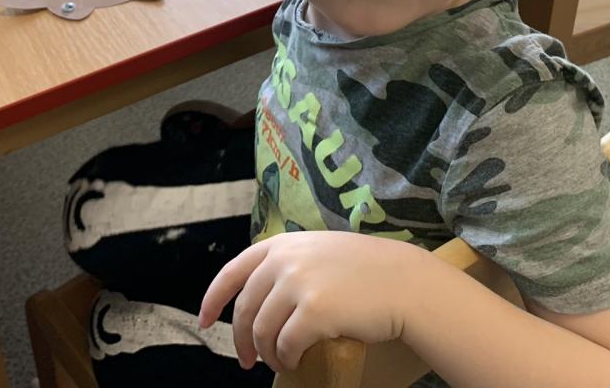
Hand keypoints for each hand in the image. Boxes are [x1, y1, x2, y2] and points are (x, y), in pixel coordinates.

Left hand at [199, 231, 434, 372]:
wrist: (404, 283)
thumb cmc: (366, 271)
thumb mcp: (319, 251)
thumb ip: (288, 264)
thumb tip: (258, 298)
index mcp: (282, 244)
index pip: (233, 272)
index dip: (213, 299)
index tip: (205, 321)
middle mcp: (285, 260)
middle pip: (245, 309)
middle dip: (241, 340)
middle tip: (247, 362)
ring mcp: (298, 284)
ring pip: (262, 332)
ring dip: (267, 354)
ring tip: (280, 363)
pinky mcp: (313, 311)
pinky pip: (286, 345)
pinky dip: (287, 359)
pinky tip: (296, 362)